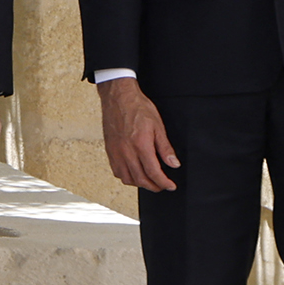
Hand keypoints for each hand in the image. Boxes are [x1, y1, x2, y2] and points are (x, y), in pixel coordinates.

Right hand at [98, 77, 179, 193]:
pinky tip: (134, 174)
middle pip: (140, 179)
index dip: (164, 182)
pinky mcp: (110, 151)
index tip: (170, 186)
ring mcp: (116, 152)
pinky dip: (127, 177)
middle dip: (154, 186)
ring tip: (149, 181)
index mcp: (140, 145)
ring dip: (140, 184)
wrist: (118, 98)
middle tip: (162, 186)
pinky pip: (117, 171)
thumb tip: (173, 163)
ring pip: (127, 178)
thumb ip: (165, 148)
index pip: (153, 172)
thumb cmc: (137, 108)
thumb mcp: (158, 125)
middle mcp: (126, 151)